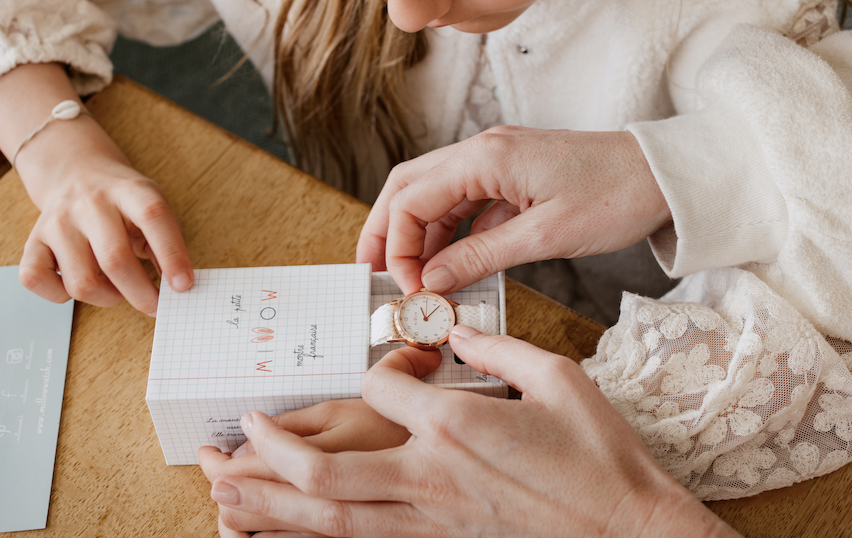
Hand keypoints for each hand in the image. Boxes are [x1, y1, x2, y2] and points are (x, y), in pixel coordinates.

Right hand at [1, 63, 192, 313]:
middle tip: (154, 305)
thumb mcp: (152, 206)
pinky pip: (39, 282)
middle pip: (115, 259)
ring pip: (81, 282)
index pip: (153, 217)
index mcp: (129, 191)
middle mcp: (90, 204)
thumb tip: (177, 287)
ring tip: (118, 290)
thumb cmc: (122, 201)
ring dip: (106, 298)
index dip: (172, 255)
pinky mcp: (32, 241)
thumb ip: (165, 242)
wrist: (75, 172)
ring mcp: (57, 223)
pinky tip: (79, 283)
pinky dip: (61, 296)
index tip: (184, 286)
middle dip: (141, 294)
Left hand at [204, 328, 736, 537]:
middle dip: (269, 454)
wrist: (625, 531)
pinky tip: (287, 529)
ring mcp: (430, 517)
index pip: (382, 385)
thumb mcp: (559, 380)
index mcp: (456, 424)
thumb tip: (460, 334)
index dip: (383, 365)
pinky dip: (313, 535)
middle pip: (325, 467)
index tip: (401, 361)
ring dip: (271, 504)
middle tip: (237, 434)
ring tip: (226, 491)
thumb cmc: (599, 456)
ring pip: (330, 516)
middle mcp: (429, 474)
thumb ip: (498, 349)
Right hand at [356, 126, 670, 294]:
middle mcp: (483, 151)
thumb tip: (431, 281)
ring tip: (413, 281)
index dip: (396, 246)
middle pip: (410, 188)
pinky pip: (467, 204)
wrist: (665, 176)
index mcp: (486, 157)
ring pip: (435, 196)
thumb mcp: (546, 235)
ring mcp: (497, 161)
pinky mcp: (513, 175)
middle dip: (386, 232)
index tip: (406, 290)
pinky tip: (452, 266)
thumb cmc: (616, 196)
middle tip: (375, 276)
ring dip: (418, 236)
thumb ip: (482, 256)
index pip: (411, 198)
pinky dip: (451, 234)